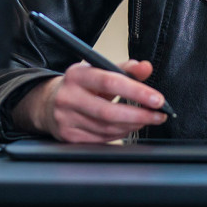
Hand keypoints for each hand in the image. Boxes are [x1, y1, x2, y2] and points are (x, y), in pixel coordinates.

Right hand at [15, 59, 167, 142]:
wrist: (48, 103)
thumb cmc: (80, 85)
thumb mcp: (98, 70)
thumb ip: (125, 69)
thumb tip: (146, 67)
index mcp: (77, 75)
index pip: (110, 81)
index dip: (137, 91)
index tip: (158, 99)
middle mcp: (68, 97)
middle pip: (108, 111)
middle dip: (139, 115)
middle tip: (158, 114)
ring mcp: (66, 119)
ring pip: (106, 128)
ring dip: (132, 126)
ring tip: (146, 119)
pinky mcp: (68, 136)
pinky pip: (100, 139)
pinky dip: (119, 134)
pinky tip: (128, 128)